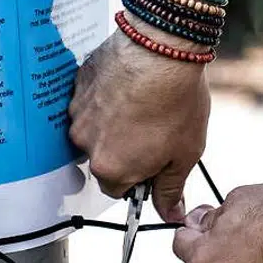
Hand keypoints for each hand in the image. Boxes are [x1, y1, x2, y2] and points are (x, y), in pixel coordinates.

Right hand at [68, 20, 209, 220]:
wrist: (162, 47)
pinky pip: (89, 100)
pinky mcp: (76, 85)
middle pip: (104, 158)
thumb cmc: (177, 101)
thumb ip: (172, 188)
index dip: (140, 174)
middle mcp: (86, 144)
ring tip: (143, 100)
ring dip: (114, 122)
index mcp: (111, 168)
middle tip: (153, 125)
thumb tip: (170, 215)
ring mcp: (77, 112)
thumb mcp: (185, 152)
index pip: (119, 188)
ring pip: (95, 128)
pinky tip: (129, 84)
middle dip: (125, 148)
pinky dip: (106, 97)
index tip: (156, 157)